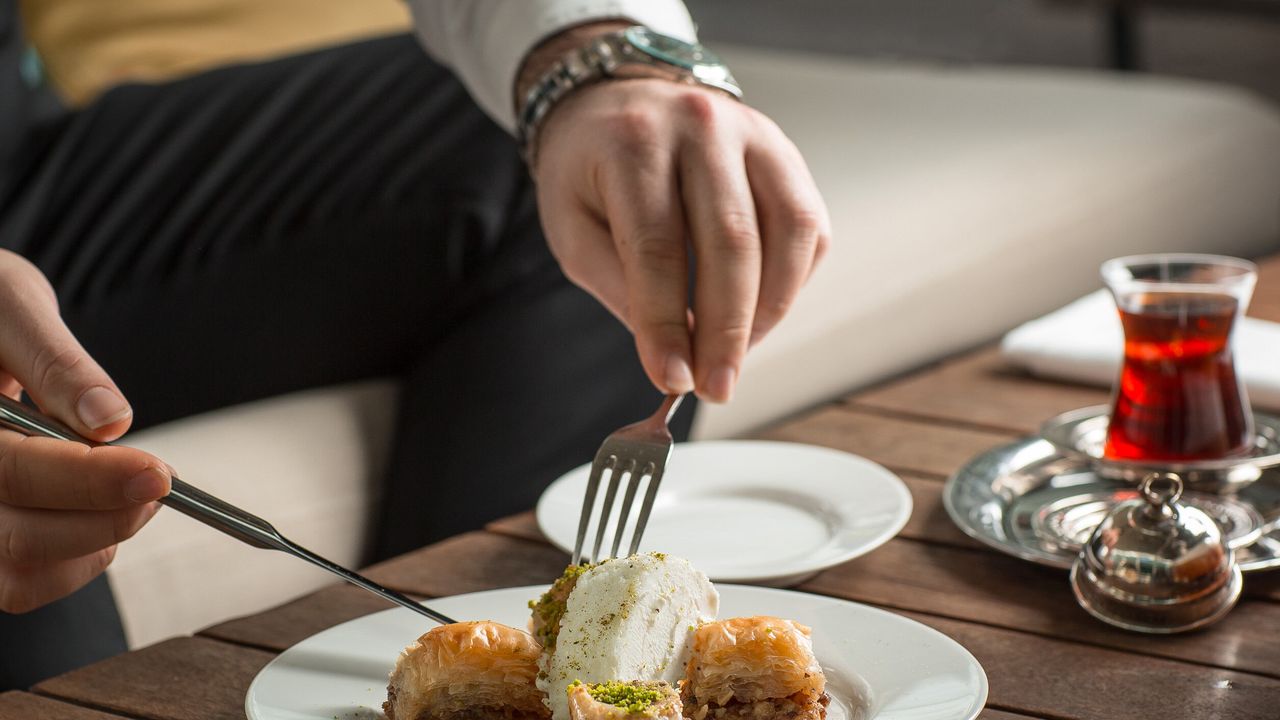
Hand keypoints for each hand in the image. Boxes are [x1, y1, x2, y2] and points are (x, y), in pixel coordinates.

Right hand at [0, 249, 169, 612]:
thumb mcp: (9, 306)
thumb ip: (54, 362)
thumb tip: (110, 420)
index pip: (11, 472)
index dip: (89, 479)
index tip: (157, 472)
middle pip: (14, 538)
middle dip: (105, 517)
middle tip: (162, 481)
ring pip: (16, 575)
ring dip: (93, 543)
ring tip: (136, 493)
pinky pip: (20, 583)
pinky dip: (77, 558)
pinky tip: (105, 513)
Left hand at [531, 76, 828, 402]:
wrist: (624, 99)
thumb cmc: (593, 170)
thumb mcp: (573, 228)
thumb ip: (619, 286)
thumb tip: (672, 352)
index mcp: (634, 142)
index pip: (658, 246)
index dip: (667, 322)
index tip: (672, 379)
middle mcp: (701, 127)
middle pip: (731, 241)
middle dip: (727, 330)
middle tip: (717, 387)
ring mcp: (754, 135)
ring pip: (787, 233)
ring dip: (768, 311)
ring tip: (738, 355)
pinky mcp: (786, 155)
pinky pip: (807, 227)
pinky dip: (792, 282)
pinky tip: (760, 311)